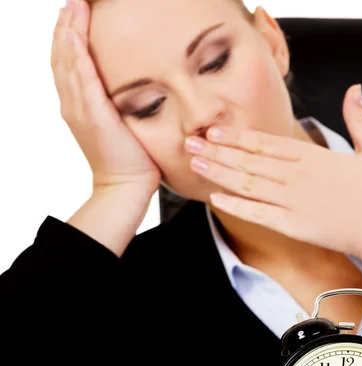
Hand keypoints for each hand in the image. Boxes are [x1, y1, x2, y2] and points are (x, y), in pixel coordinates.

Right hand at [51, 0, 159, 193]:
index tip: (75, 11)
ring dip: (68, 32)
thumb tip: (133, 81)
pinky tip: (76, 37)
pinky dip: (77, 58)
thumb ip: (118, 100)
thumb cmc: (131, 155)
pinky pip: (82, 82)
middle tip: (71, 1)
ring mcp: (79, 110)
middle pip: (62, 56)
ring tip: (72, 7)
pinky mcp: (93, 117)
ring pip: (67, 63)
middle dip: (65, 25)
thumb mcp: (122, 121)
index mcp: (79, 103)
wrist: (126, 185)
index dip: (68, 35)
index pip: (69, 62)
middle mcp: (73, 104)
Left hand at [184, 84, 361, 257]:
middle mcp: (298, 176)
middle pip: (250, 161)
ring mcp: (294, 201)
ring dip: (220, 173)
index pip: (268, 143)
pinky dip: (235, 206)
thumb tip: (355, 89)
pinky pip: (258, 214)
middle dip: (219, 151)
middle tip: (191, 142)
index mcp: (314, 157)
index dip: (238, 136)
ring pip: (248, 184)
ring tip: (196, 164)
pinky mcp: (294, 226)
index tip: (215, 130)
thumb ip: (358, 118)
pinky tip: (216, 198)